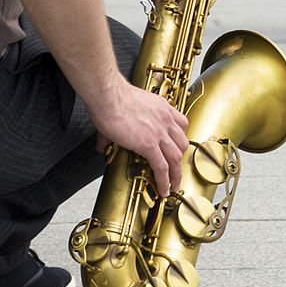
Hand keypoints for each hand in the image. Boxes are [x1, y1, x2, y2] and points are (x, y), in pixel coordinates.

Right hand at [89, 78, 189, 197]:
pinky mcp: (149, 145)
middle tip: (176, 169)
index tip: (177, 145)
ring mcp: (159, 134)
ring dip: (176, 174)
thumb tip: (103, 143)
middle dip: (180, 158)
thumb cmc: (112, 97)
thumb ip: (116, 127)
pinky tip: (163, 189)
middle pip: (182, 143)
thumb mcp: (122, 108)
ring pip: (176, 158)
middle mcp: (165, 120)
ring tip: (173, 185)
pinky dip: (165, 180)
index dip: (180, 137)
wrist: (108, 96)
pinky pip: (162, 167)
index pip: (181, 123)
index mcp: (162, 109)